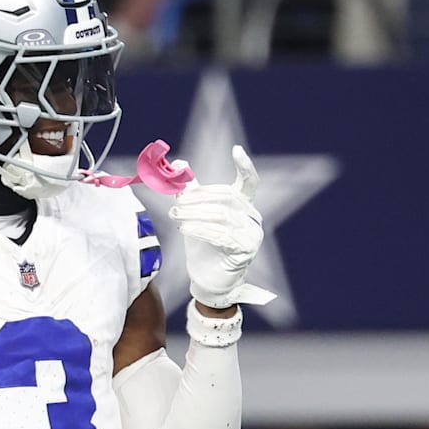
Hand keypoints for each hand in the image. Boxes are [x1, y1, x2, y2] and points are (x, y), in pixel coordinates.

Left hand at [169, 145, 275, 307]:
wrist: (208, 278)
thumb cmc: (203, 245)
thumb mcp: (194, 214)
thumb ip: (189, 190)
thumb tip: (180, 162)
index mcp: (243, 205)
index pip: (249, 182)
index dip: (245, 166)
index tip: (236, 150)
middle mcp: (252, 217)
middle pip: (225, 198)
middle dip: (197, 198)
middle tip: (175, 204)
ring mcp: (252, 233)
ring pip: (221, 216)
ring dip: (194, 214)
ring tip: (176, 216)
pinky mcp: (246, 249)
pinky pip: (221, 235)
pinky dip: (200, 229)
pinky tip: (185, 228)